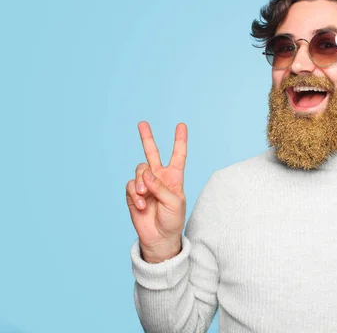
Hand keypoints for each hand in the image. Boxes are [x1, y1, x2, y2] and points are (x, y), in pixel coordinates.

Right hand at [126, 121, 187, 262]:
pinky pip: (131, 186)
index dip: (180, 140)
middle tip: (142, 123)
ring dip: (141, 182)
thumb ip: (160, 186)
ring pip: (139, 170)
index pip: (178, 155)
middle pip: (152, 153)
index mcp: (174, 177)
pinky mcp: (133, 194)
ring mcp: (145, 185)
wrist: (159, 237)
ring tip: (144, 196)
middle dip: (147, 138)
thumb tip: (145, 173)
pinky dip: (135, 195)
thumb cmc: (172, 219)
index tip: (181, 125)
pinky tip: (141, 205)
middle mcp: (159, 178)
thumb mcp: (174, 202)